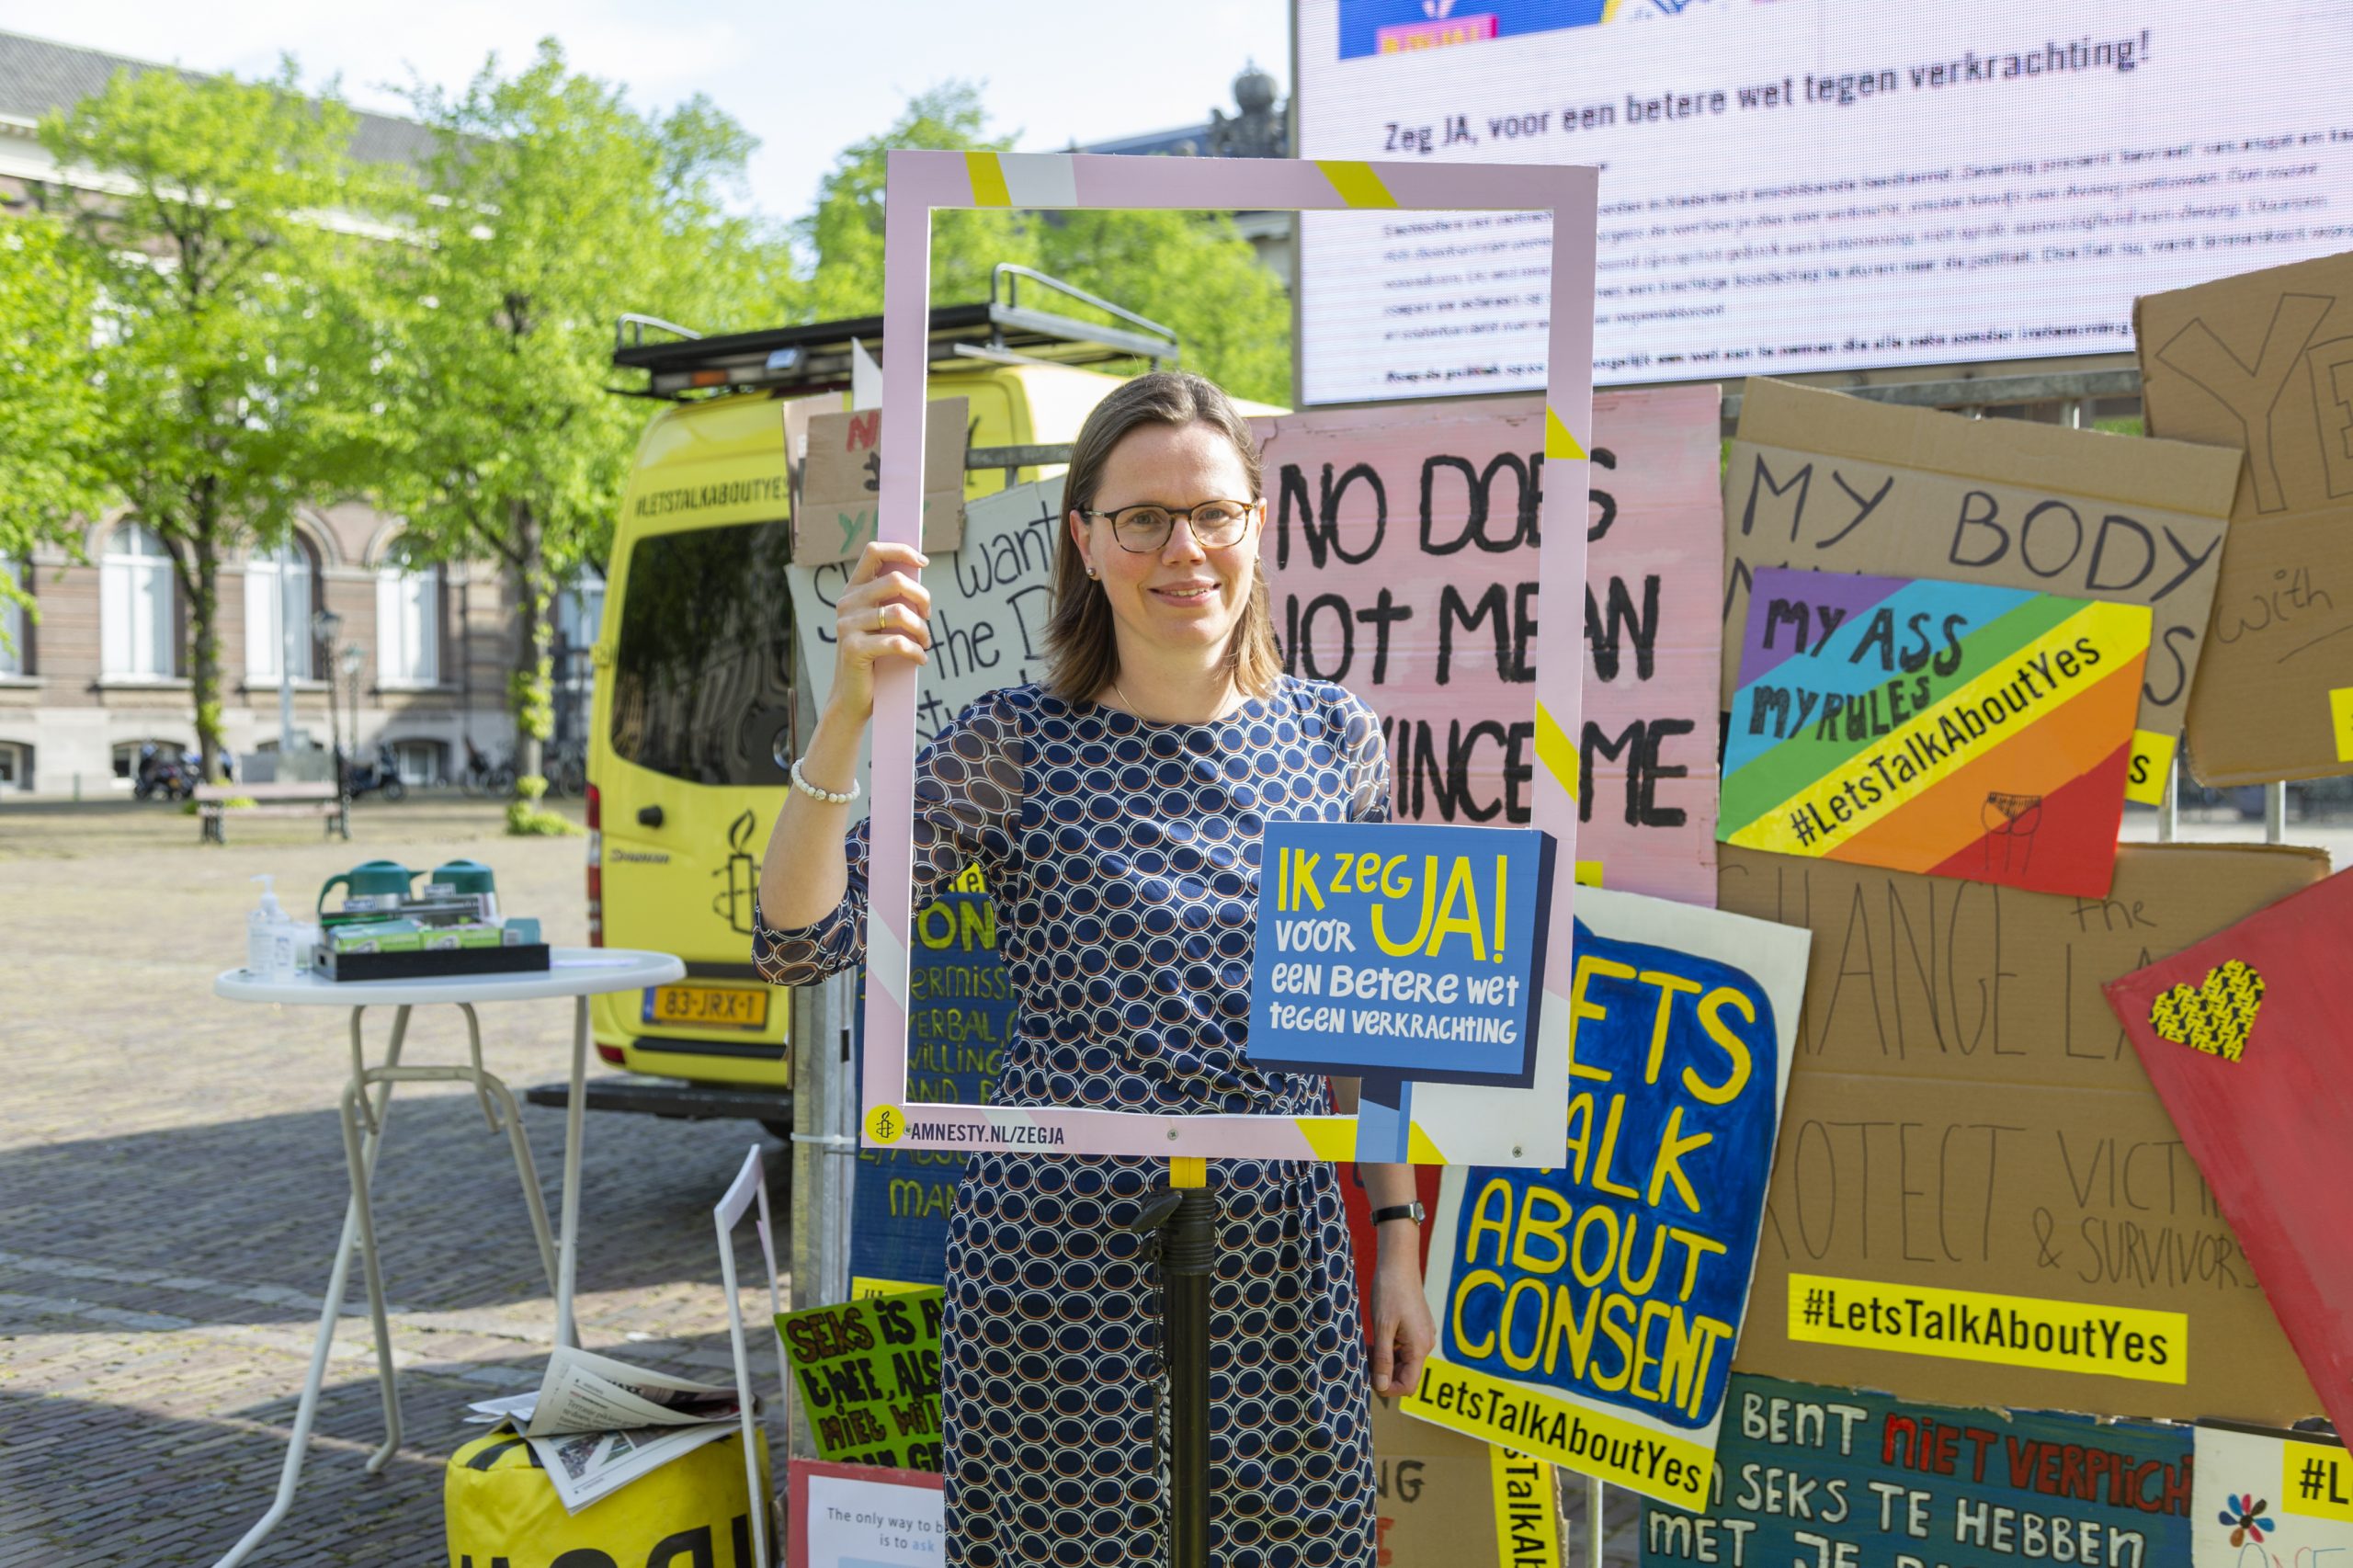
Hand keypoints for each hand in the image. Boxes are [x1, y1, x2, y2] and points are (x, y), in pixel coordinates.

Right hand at [827, 541, 932, 722]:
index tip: (923, 562)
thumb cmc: (875, 657)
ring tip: (925, 643)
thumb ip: (893, 599)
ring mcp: (847, 625)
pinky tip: (920, 658)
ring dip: (921, 629)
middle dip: (922, 597)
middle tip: (929, 616)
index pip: (874, 552)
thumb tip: (919, 573)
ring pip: (900, 613)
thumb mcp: (882, 622)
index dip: (901, 550)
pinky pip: (897, 642)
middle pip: (895, 580)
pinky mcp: (854, 649)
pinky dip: (916, 651)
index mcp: (853, 590)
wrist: (853, 696)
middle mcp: (846, 603)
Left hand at [1369, 1239, 1436, 1397]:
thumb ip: (1384, 1359)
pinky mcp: (1417, 1328)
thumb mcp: (1382, 1328)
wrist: (1398, 1263)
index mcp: (1420, 1347)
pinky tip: (1375, 1339)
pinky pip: (1404, 1348)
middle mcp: (1426, 1344)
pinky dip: (1389, 1349)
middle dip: (1384, 1373)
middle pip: (1406, 1374)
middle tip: (1363, 1360)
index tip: (1368, 1379)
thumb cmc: (1389, 1293)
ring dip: (1385, 1361)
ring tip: (1366, 1347)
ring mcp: (1423, 1335)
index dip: (1389, 1389)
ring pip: (1404, 1362)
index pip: (1408, 1385)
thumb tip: (1382, 1386)